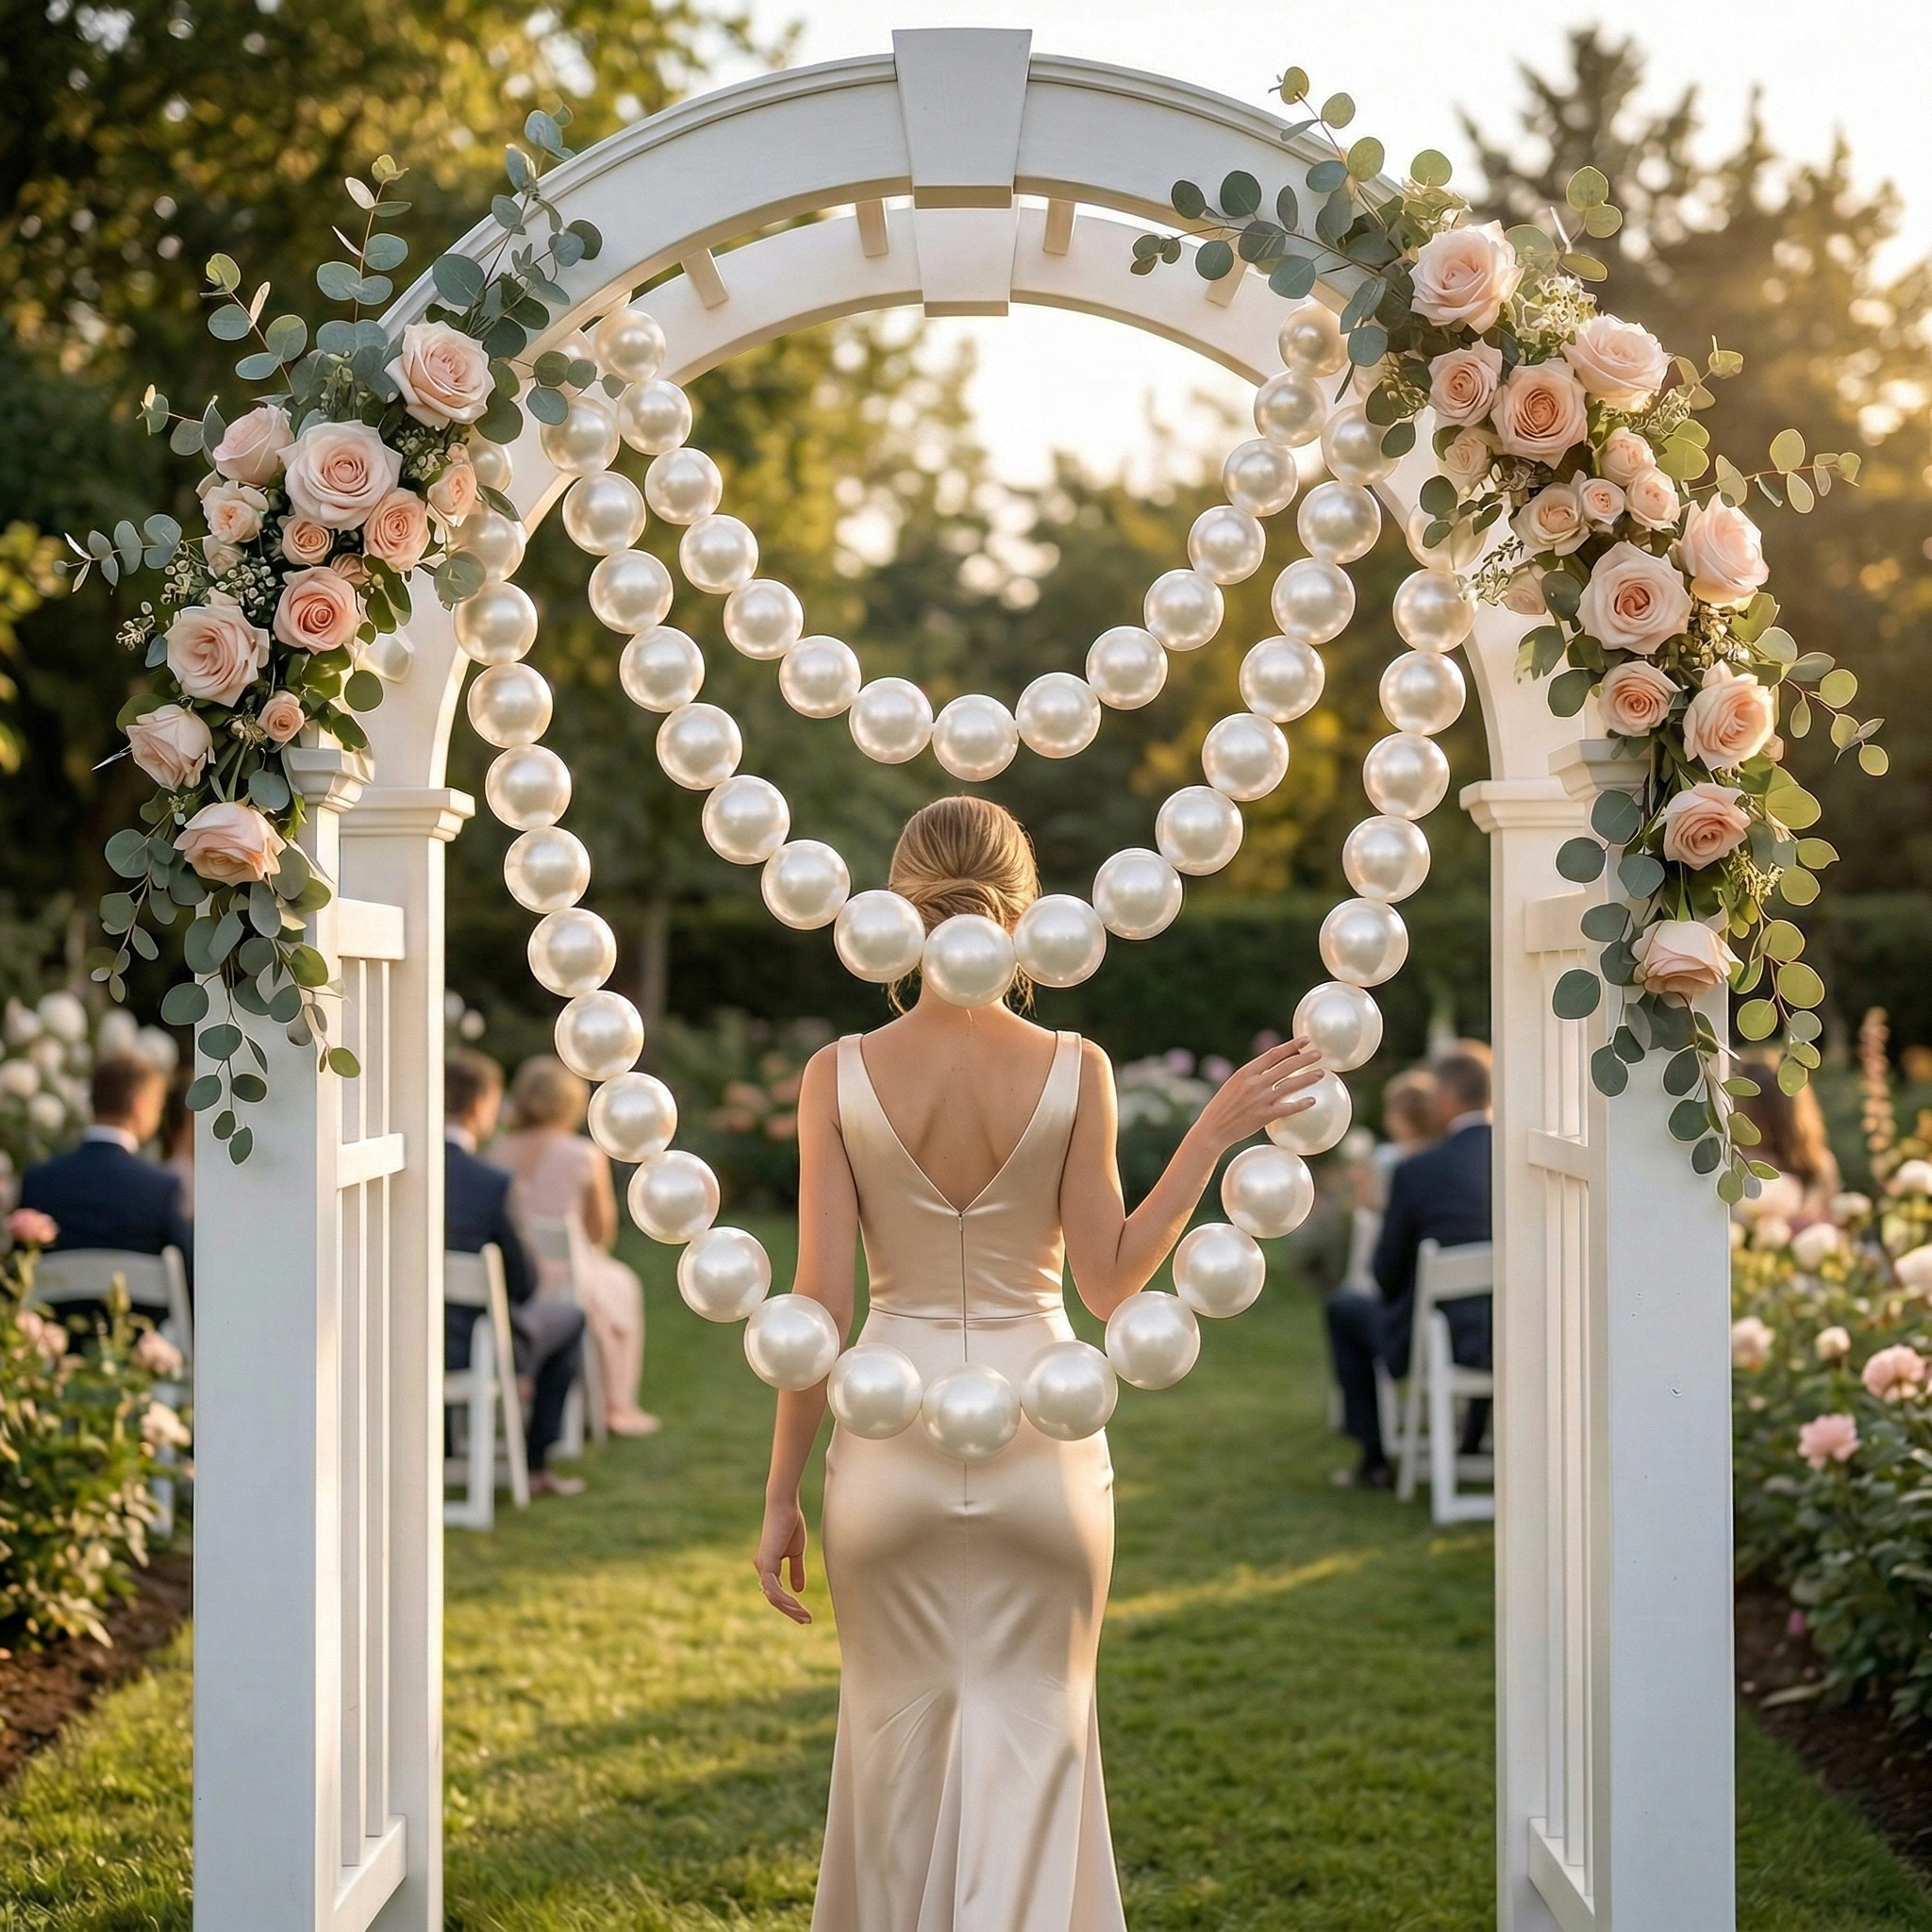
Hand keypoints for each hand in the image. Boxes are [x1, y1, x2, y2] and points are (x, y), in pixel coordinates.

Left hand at [754, 1495, 811, 1623]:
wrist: (785, 1506)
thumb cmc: (790, 1524)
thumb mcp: (796, 1552)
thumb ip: (796, 1570)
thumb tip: (798, 1591)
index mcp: (767, 1565)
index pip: (776, 1592)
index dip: (789, 1605)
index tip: (804, 1614)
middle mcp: (762, 1568)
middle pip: (774, 1599)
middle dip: (790, 1612)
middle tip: (806, 1621)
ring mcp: (763, 1566)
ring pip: (773, 1597)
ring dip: (790, 1609)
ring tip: (805, 1616)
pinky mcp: (766, 1562)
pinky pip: (774, 1588)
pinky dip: (785, 1598)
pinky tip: (797, 1604)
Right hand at [1192, 1038, 1325, 1155]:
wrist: (1213, 1129)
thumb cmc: (1223, 1106)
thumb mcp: (1234, 1084)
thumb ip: (1252, 1075)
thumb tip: (1271, 1068)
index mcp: (1245, 1072)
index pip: (1273, 1054)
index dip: (1291, 1046)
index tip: (1305, 1040)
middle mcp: (1254, 1083)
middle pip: (1285, 1066)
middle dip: (1304, 1058)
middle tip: (1319, 1054)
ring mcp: (1260, 1099)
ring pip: (1289, 1085)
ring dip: (1307, 1078)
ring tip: (1322, 1073)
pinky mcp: (1263, 1116)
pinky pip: (1286, 1108)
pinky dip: (1300, 1104)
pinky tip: (1312, 1100)